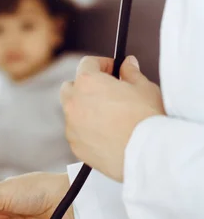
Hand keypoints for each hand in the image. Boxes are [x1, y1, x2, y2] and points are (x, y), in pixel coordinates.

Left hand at [60, 56, 164, 181]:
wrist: (147, 154)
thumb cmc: (147, 118)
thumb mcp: (144, 88)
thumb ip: (131, 72)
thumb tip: (127, 63)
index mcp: (88, 82)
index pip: (87, 63)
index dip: (102, 64)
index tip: (113, 69)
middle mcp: (73, 102)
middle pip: (71, 87)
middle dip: (86, 86)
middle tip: (106, 92)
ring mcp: (71, 125)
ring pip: (72, 112)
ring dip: (85, 109)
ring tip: (108, 116)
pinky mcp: (75, 145)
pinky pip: (77, 133)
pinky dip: (87, 131)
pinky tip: (107, 135)